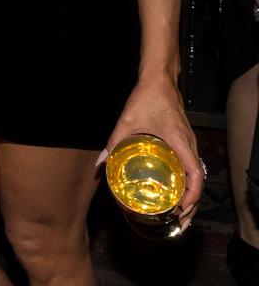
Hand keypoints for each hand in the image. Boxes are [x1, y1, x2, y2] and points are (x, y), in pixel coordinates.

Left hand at [100, 75, 203, 229]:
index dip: (192, 196)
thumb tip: (100, 164)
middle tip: (179, 222)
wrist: (159, 77)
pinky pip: (191, 164)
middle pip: (199, 180)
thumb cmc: (147, 97)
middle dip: (192, 204)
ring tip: (179, 212)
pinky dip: (188, 181)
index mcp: (180, 142)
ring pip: (196, 174)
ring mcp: (189, 142)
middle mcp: (190, 144)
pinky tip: (176, 188)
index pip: (195, 175)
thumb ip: (114, 141)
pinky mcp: (185, 139)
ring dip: (191, 194)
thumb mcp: (127, 119)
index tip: (182, 210)